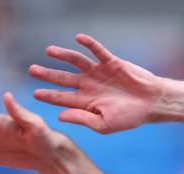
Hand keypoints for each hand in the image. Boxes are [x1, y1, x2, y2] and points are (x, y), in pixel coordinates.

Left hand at [29, 34, 163, 133]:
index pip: (62, 98)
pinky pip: (97, 50)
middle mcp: (89, 85)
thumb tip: (60, 116)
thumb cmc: (129, 117)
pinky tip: (78, 38)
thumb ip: (82, 119)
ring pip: (76, 61)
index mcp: (86, 102)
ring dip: (63, 55)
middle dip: (48, 74)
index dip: (49, 95)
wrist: (151, 103)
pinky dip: (89, 44)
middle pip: (63, 78)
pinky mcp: (110, 62)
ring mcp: (99, 73)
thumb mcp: (104, 124)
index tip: (35, 93)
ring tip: (49, 51)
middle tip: (32, 70)